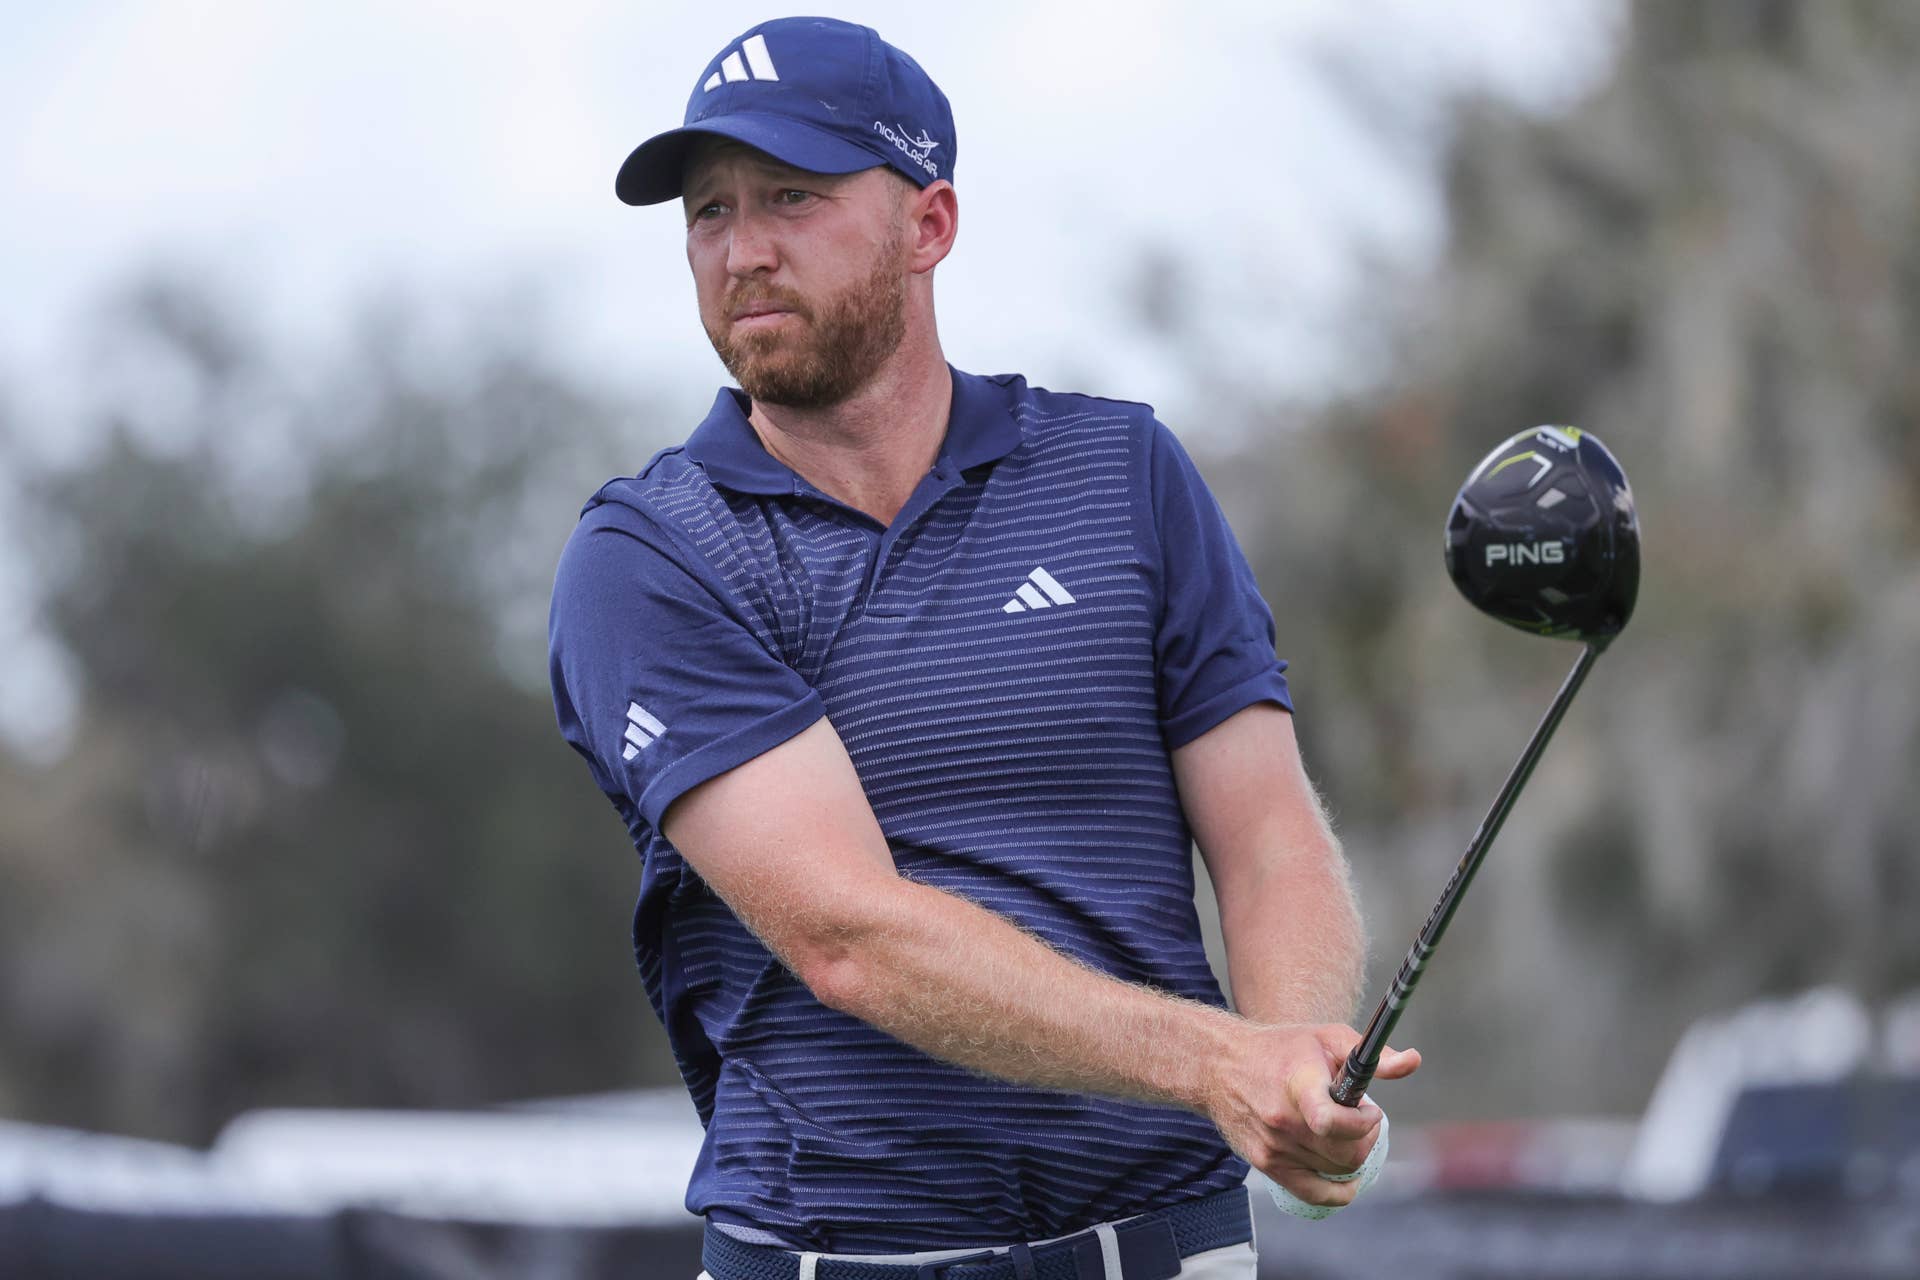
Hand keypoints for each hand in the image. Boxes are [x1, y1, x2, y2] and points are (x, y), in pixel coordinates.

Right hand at [1203, 1022, 1419, 1209]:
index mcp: (1298, 1085)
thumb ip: (1372, 1055)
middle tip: (1363, 1117)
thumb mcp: (1325, 1038)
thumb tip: (1413, 1061)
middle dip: (1366, 1138)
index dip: (1362, 1123)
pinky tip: (1348, 1178)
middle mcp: (1283, 1120)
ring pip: (1335, 1172)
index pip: (1331, 1121)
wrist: (1219, 1066)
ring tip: (1345, 1131)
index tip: (1369, 1109)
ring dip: (1351, 1155)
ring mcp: (1273, 1147)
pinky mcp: (1265, 1164)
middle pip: (1344, 1153)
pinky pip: (1314, 1194)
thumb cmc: (1280, 1049)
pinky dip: (1339, 1192)